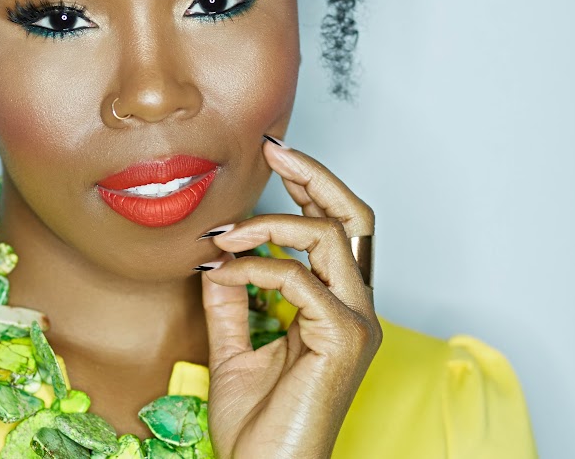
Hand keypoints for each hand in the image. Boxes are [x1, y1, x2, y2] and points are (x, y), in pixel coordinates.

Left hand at [200, 136, 380, 458]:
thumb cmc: (258, 426)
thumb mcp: (233, 346)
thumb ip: (230, 298)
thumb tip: (217, 254)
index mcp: (337, 307)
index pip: (338, 228)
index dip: (311, 185)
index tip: (273, 156)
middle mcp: (357, 308)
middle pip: (356, 217)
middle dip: (316, 174)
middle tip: (274, 149)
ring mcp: (357, 324)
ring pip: (331, 236)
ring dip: (272, 222)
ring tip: (225, 231)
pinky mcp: (345, 340)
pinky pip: (302, 279)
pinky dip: (259, 266)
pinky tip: (228, 271)